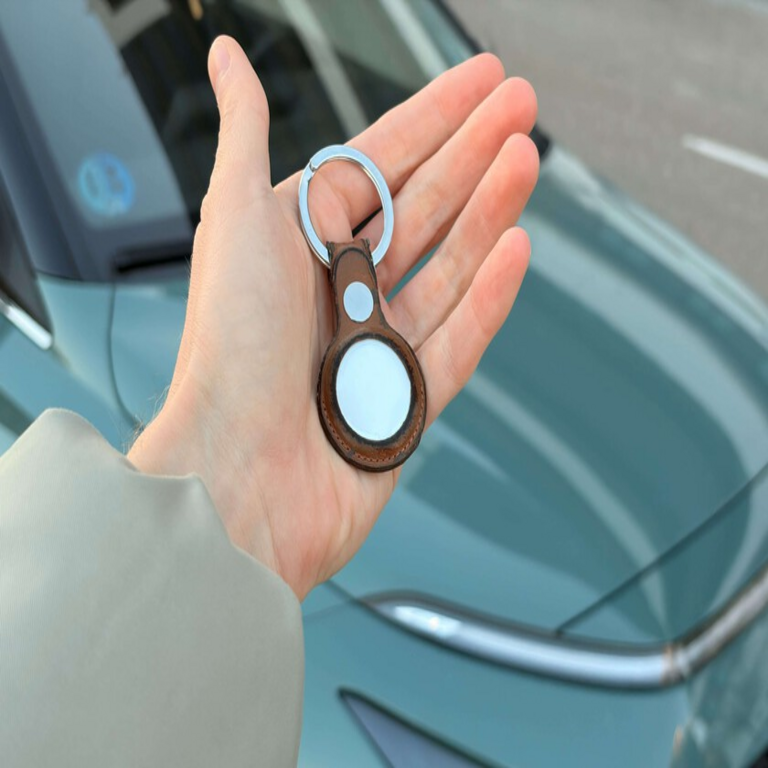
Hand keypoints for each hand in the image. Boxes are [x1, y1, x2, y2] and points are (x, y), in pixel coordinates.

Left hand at [128, 36, 537, 599]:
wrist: (238, 476)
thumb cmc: (226, 351)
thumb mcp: (233, 219)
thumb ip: (244, 133)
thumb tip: (225, 55)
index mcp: (297, 246)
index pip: (378, 166)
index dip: (432, 118)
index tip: (484, 80)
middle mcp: (338, 292)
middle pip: (422, 209)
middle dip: (472, 152)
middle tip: (524, 105)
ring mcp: (376, 345)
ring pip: (448, 268)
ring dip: (489, 211)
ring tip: (525, 160)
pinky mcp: (406, 399)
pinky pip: (458, 339)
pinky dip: (488, 296)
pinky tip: (517, 247)